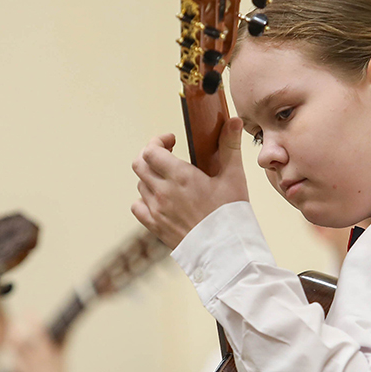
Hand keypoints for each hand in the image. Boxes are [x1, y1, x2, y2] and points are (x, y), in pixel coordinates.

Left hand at [131, 117, 249, 247]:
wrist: (225, 251)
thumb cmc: (231, 214)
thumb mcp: (233, 177)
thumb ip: (229, 146)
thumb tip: (232, 119)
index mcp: (179, 176)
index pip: (151, 150)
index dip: (158, 142)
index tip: (172, 141)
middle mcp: (162, 192)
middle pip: (140, 164)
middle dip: (151, 156)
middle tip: (167, 156)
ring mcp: (156, 210)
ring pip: (140, 184)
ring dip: (151, 177)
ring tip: (169, 180)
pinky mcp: (155, 226)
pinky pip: (137, 207)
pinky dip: (144, 200)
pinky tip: (160, 200)